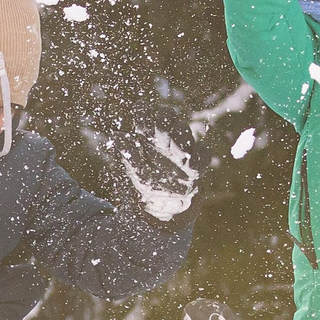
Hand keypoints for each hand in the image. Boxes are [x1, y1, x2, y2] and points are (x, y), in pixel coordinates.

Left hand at [116, 101, 198, 223]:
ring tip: (176, 147)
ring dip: (181, 136)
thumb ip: (128, 155)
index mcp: (147, 138)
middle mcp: (165, 140)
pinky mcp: (197, 164)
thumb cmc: (147, 186)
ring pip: (184, 133)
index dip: (144, 113)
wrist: (164, 208)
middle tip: (161, 125)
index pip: (146, 117)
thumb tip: (116, 136)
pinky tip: (192, 163)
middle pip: (167, 119)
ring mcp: (182, 150)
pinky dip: (200, 155)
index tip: (140, 112)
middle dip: (165, 121)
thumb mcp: (135, 172)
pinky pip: (203, 154)